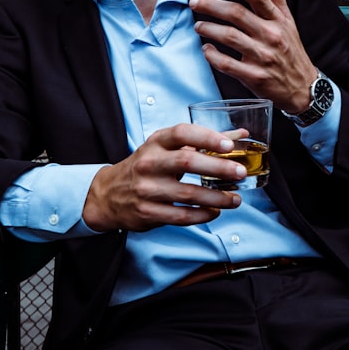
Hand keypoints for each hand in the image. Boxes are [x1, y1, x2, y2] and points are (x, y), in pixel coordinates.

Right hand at [82, 124, 246, 231]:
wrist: (108, 194)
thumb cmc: (147, 166)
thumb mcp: (167, 148)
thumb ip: (204, 142)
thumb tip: (240, 135)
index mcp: (156, 143)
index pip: (182, 133)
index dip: (207, 137)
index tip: (229, 145)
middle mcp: (149, 163)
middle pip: (187, 162)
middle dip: (218, 168)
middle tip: (241, 173)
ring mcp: (147, 189)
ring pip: (188, 194)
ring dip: (217, 198)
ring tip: (236, 199)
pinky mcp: (147, 212)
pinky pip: (181, 216)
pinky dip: (202, 215)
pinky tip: (215, 212)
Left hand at [189, 0, 316, 113]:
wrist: (302, 87)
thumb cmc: (292, 53)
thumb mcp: (289, 23)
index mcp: (278, 21)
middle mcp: (271, 36)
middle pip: (237, 14)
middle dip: (212, 5)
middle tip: (195, 3)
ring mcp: (262, 57)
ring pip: (229, 37)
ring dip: (209, 29)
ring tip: (198, 26)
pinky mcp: (254, 76)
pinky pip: (228, 64)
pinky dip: (213, 56)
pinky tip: (206, 50)